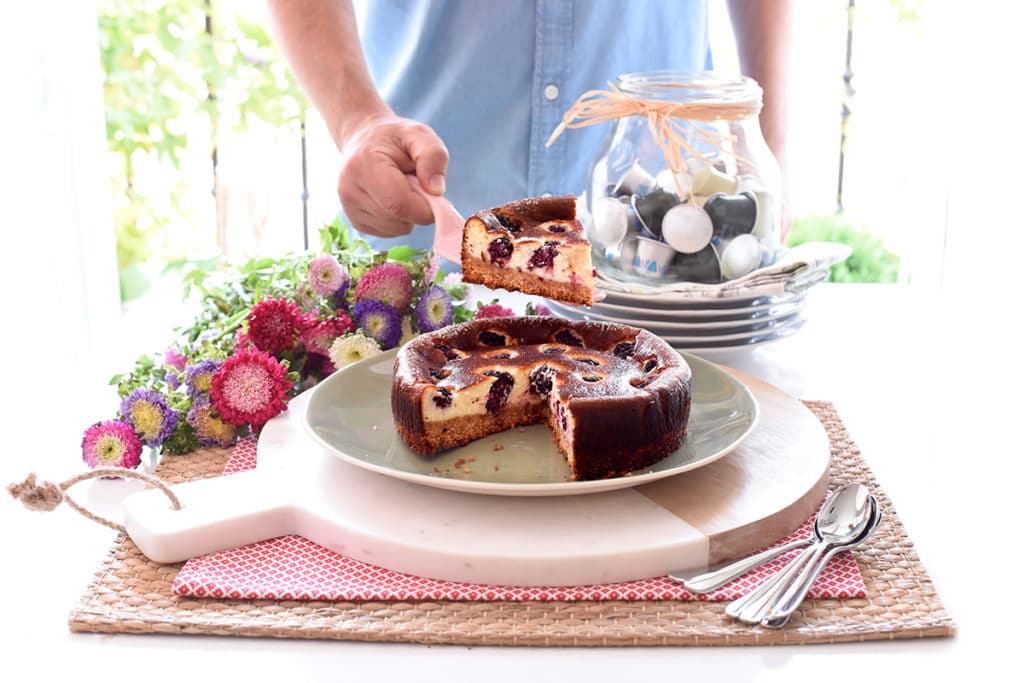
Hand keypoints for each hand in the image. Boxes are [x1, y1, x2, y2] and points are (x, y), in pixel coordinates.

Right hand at [336, 114, 449, 236]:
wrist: (364, 140)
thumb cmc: (394, 138)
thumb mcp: (419, 134)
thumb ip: (433, 156)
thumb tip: (437, 190)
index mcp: (363, 167)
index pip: (400, 205)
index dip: (426, 205)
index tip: (434, 191)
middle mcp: (350, 192)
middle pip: (401, 220)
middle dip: (418, 206)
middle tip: (414, 181)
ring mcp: (351, 211)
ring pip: (398, 229)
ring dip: (409, 213)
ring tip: (401, 186)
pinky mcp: (357, 223)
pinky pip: (392, 232)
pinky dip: (400, 218)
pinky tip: (393, 197)